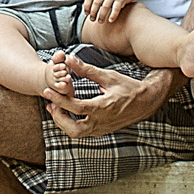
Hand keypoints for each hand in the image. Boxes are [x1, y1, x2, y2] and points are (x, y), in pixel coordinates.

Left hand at [43, 53, 170, 139]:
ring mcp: (102, 129)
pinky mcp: (102, 131)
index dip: (59, 100)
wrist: (146, 102)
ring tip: (56, 107)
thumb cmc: (128, 87)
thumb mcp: (108, 76)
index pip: (75, 107)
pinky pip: (82, 132)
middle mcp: (102, 122)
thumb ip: (87, 70)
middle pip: (73, 129)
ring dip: (63, 122)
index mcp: (103, 108)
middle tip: (51, 104)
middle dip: (58, 118)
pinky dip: (71, 124)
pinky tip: (66, 112)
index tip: (47, 91)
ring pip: (76, 133)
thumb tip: (70, 59)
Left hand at [82, 0, 127, 22]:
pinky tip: (110, 20)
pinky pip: (116, 8)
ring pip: (105, 6)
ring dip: (101, 15)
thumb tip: (87, 13)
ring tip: (100, 21)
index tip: (86, 13)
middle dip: (93, 13)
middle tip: (92, 19)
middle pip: (96, 2)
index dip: (86, 6)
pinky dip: (113, 15)